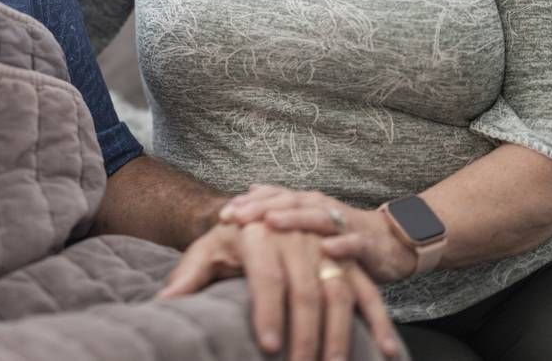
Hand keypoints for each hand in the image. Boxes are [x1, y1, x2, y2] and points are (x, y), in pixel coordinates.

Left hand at [156, 221, 400, 360]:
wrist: (275, 206)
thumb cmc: (238, 235)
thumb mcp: (212, 248)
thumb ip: (189, 274)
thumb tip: (163, 301)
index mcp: (262, 233)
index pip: (267, 276)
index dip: (267, 312)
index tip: (267, 346)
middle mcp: (299, 236)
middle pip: (306, 290)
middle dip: (305, 335)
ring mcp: (330, 247)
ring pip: (339, 293)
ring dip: (340, 334)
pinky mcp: (353, 260)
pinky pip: (370, 292)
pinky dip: (381, 322)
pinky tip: (387, 352)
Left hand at [220, 188, 417, 283]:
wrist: (388, 242)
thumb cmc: (337, 234)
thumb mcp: (306, 219)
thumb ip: (280, 204)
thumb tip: (249, 188)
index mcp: (303, 203)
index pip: (271, 198)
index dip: (246, 205)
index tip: (222, 214)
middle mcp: (320, 207)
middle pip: (288, 203)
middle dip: (261, 208)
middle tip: (237, 216)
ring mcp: (343, 223)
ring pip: (317, 217)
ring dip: (295, 219)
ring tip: (272, 222)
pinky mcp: (365, 242)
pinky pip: (353, 242)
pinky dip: (341, 246)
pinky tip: (327, 250)